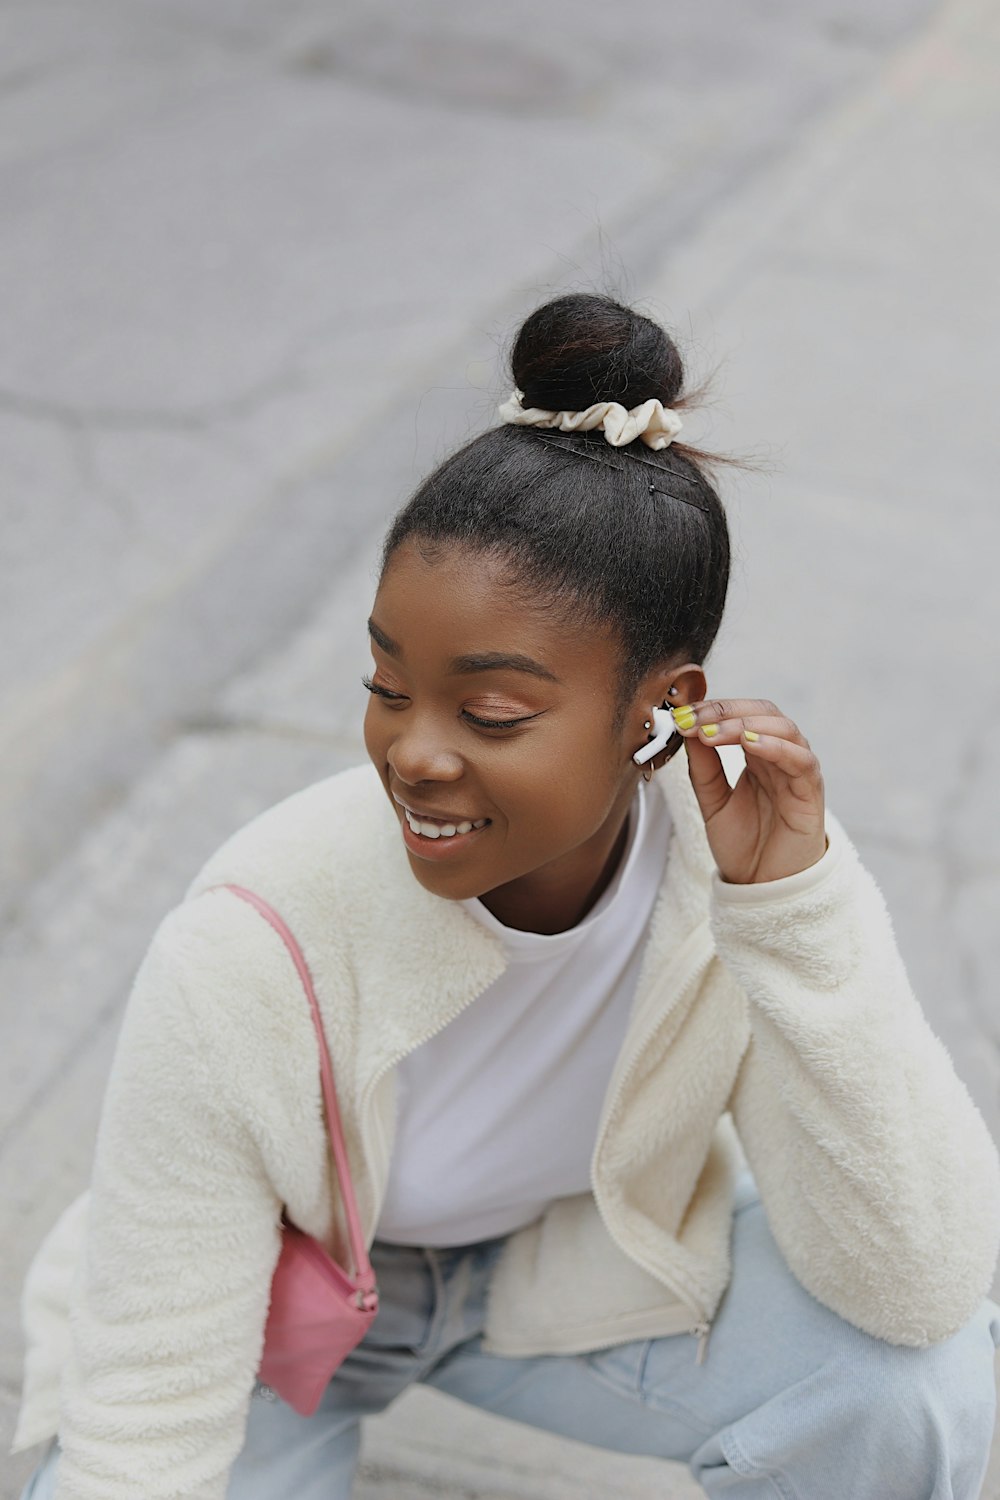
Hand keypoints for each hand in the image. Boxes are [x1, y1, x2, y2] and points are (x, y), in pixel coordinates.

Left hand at [669, 698, 826, 883]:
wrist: (764, 888)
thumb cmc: (744, 845)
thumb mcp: (712, 801)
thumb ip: (703, 767)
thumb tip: (687, 729)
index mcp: (757, 754)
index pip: (741, 714)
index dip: (712, 709)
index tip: (681, 715)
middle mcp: (780, 757)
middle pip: (763, 713)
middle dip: (725, 711)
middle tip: (694, 719)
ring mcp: (798, 772)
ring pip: (784, 729)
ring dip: (745, 724)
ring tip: (712, 732)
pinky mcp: (811, 793)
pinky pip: (801, 761)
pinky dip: (776, 747)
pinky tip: (749, 744)